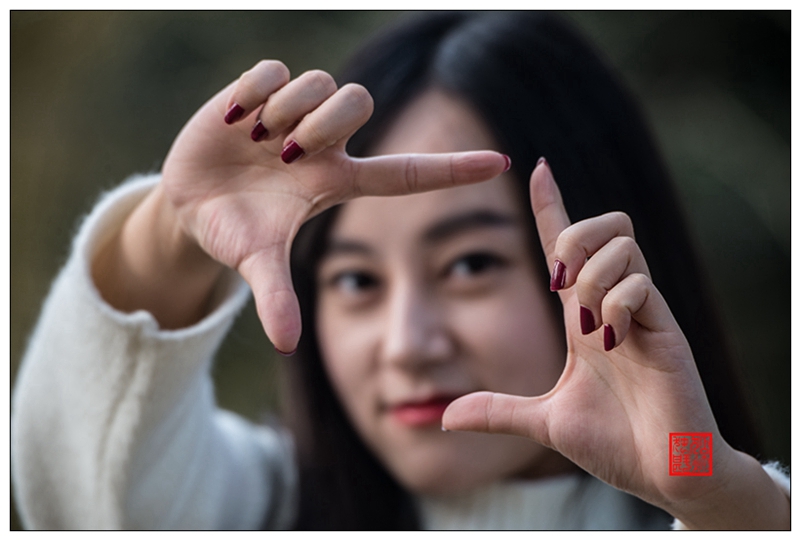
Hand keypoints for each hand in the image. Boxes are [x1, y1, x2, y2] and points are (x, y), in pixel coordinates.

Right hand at [159, 60, 507, 352]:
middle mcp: (323, 142)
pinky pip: (274, 70)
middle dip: (324, 124)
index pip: (405, 173)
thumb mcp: (257, 264)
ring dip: (287, 112)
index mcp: (337, 180)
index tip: (501, 164)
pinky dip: (255, 93)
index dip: (452, 169)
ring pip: (319, 83)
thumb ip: (275, 298)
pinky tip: (234, 121)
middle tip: (285, 154)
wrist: (190, 204)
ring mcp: (292, 113)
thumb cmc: (236, 233)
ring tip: (254, 141)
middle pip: (358, 101)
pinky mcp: (257, 90)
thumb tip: (285, 346)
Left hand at [443, 159, 736, 512]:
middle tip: (560, 281)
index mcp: (584, 317)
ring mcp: (643, 315)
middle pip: (607, 226)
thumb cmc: (613, 444)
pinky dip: (619, 304)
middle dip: (575, 235)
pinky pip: (642, 286)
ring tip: (591, 325)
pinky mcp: (667, 331)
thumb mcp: (543, 423)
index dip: (552, 206)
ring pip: (623, 247)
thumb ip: (497, 410)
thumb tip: (444, 416)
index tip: (537, 169)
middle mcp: (613, 305)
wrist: (663, 474)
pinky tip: (613, 341)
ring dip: (594, 276)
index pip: (567, 247)